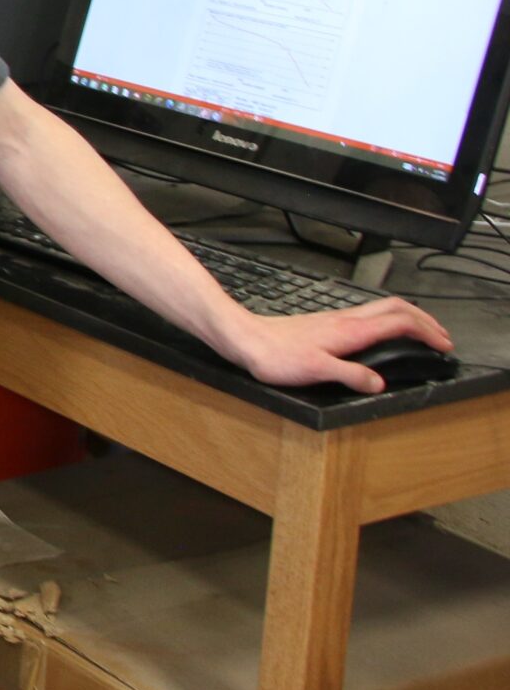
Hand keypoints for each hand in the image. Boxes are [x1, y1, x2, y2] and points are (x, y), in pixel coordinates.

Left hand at [221, 294, 452, 393]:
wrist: (244, 339)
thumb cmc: (275, 355)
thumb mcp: (317, 371)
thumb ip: (351, 375)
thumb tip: (379, 382)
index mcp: (351, 330)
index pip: (401, 322)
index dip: (428, 331)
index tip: (444, 344)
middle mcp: (346, 320)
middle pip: (396, 307)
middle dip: (425, 319)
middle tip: (441, 335)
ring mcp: (335, 319)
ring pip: (381, 309)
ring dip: (407, 318)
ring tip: (419, 332)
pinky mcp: (324, 324)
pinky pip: (366, 316)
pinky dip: (386, 321)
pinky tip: (380, 335)